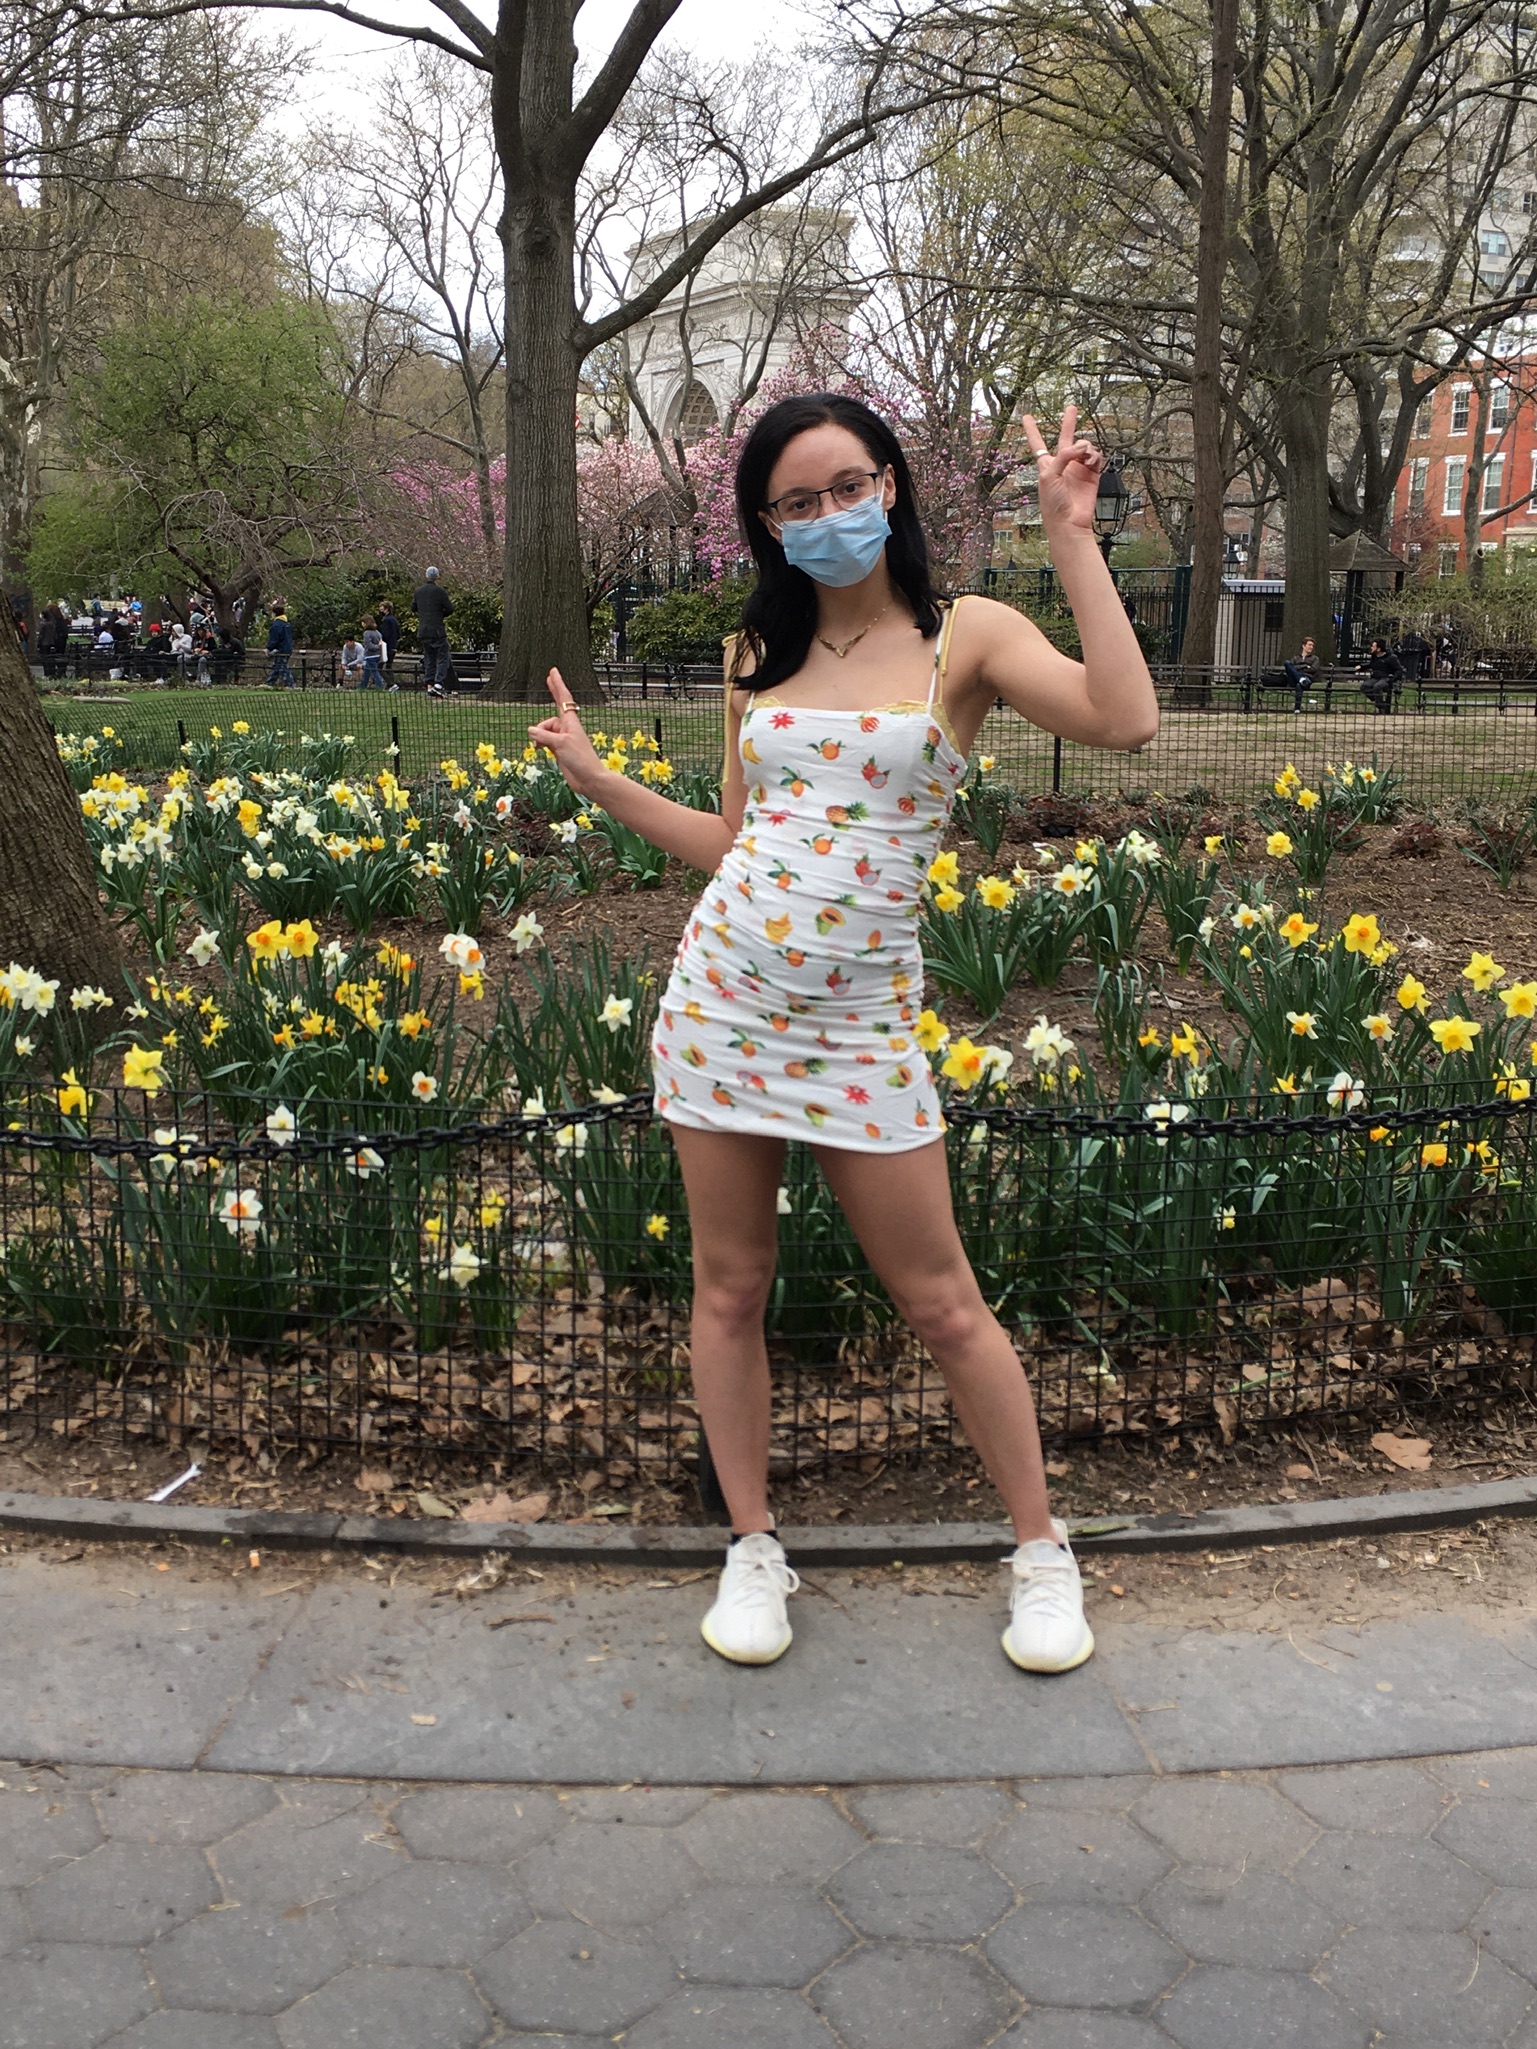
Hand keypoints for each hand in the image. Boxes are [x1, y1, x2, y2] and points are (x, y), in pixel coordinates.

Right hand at [527, 669, 606, 796]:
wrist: (589, 779)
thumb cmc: (580, 759)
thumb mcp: (560, 744)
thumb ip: (544, 735)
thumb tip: (531, 730)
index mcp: (571, 722)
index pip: (563, 699)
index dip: (557, 685)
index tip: (553, 672)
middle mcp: (567, 728)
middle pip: (555, 708)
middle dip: (553, 693)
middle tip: (548, 678)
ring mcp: (563, 739)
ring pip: (545, 729)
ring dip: (538, 734)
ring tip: (538, 745)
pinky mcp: (559, 750)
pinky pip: (545, 740)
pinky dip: (539, 742)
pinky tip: (537, 748)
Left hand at [1021, 403, 1105, 533]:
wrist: (1070, 523)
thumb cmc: (1053, 504)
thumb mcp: (1049, 476)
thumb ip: (1063, 457)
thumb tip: (1081, 447)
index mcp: (1047, 465)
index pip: (1038, 444)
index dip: (1032, 430)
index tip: (1026, 417)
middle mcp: (1063, 465)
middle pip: (1065, 438)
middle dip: (1069, 423)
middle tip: (1071, 408)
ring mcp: (1078, 469)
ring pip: (1084, 446)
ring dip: (1085, 448)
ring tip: (1083, 457)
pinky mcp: (1092, 475)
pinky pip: (1096, 457)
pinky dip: (1094, 456)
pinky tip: (1090, 462)